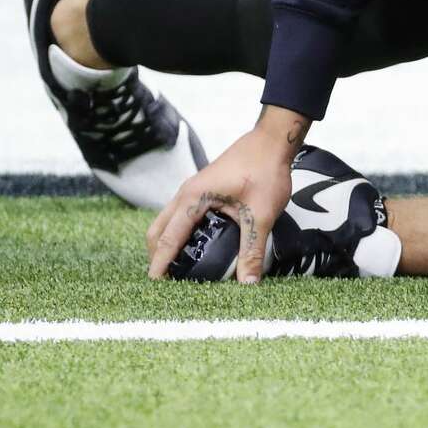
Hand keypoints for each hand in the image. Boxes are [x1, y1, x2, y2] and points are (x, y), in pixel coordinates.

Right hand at [145, 105, 309, 282]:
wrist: (272, 141)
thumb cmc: (265, 170)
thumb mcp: (260, 215)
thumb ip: (252, 250)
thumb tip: (248, 283)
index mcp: (193, 198)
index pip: (167, 238)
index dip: (159, 264)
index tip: (154, 286)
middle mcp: (186, 193)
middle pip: (158, 229)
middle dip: (157, 255)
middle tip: (167, 281)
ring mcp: (193, 189)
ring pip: (168, 221)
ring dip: (167, 243)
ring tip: (179, 267)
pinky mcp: (203, 189)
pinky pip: (181, 214)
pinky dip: (179, 232)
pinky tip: (197, 245)